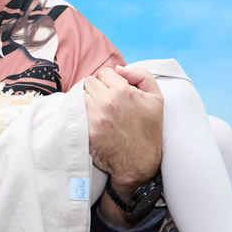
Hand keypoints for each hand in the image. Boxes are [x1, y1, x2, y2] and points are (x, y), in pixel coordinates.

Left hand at [83, 64, 163, 194]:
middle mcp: (106, 102)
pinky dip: (80, 114)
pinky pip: (75, 112)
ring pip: (79, 95)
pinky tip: (91, 121)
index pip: (104, 72)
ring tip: (97, 111)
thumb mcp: (156, 98)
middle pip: (89, 82)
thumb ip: (141, 75)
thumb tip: (119, 68)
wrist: (139, 162)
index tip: (113, 91)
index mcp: (122, 91)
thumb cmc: (148, 130)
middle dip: (96, 89)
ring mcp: (93, 117)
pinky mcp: (85, 130)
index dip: (109, 81)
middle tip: (105, 102)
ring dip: (86, 100)